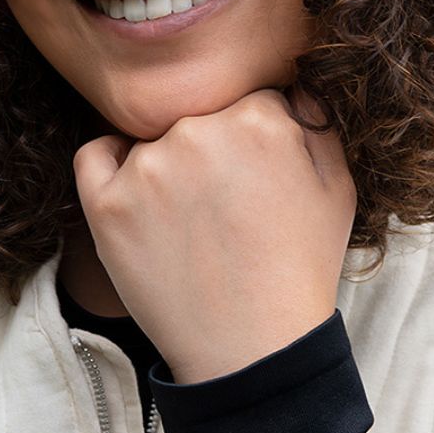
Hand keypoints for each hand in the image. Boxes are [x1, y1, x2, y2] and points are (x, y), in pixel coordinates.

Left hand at [72, 87, 356, 383]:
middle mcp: (200, 132)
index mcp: (261, 119)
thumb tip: (290, 84)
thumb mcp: (337, 189)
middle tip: (223, 209)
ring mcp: (149, 167)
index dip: (252, 141)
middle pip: (197, 116)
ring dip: (166, 166)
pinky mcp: (106, 203)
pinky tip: (139, 205)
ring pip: (151, 139)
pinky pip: (96, 156)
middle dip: (210, 152)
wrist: (251, 348)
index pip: (247, 101)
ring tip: (190, 226)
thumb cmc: (299, 271)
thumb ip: (317, 122)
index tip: (254, 181)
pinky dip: (112, 169)